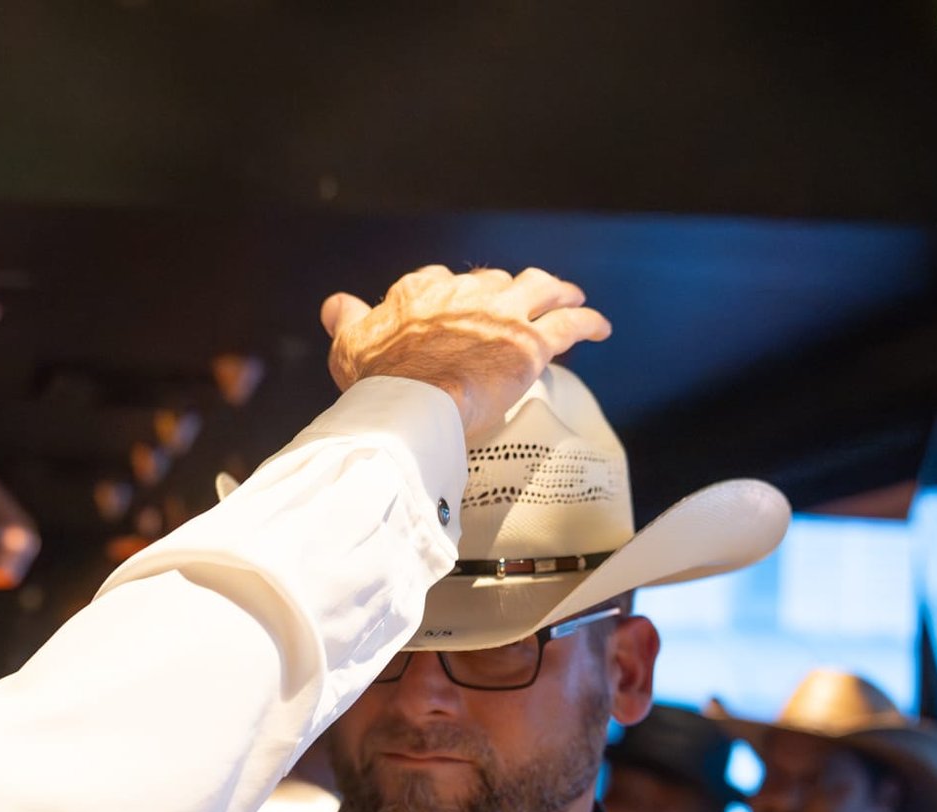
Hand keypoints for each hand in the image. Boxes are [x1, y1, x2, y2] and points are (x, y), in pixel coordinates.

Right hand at [320, 266, 610, 434]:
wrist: (410, 405)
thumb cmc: (378, 382)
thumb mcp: (349, 346)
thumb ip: (347, 320)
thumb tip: (336, 305)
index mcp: (418, 294)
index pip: (437, 281)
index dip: (450, 293)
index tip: (455, 305)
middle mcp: (463, 295)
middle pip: (493, 282)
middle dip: (506, 292)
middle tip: (516, 308)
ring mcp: (500, 315)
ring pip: (538, 289)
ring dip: (556, 291)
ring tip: (568, 297)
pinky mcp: (529, 344)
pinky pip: (569, 325)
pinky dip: (588, 322)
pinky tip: (600, 327)